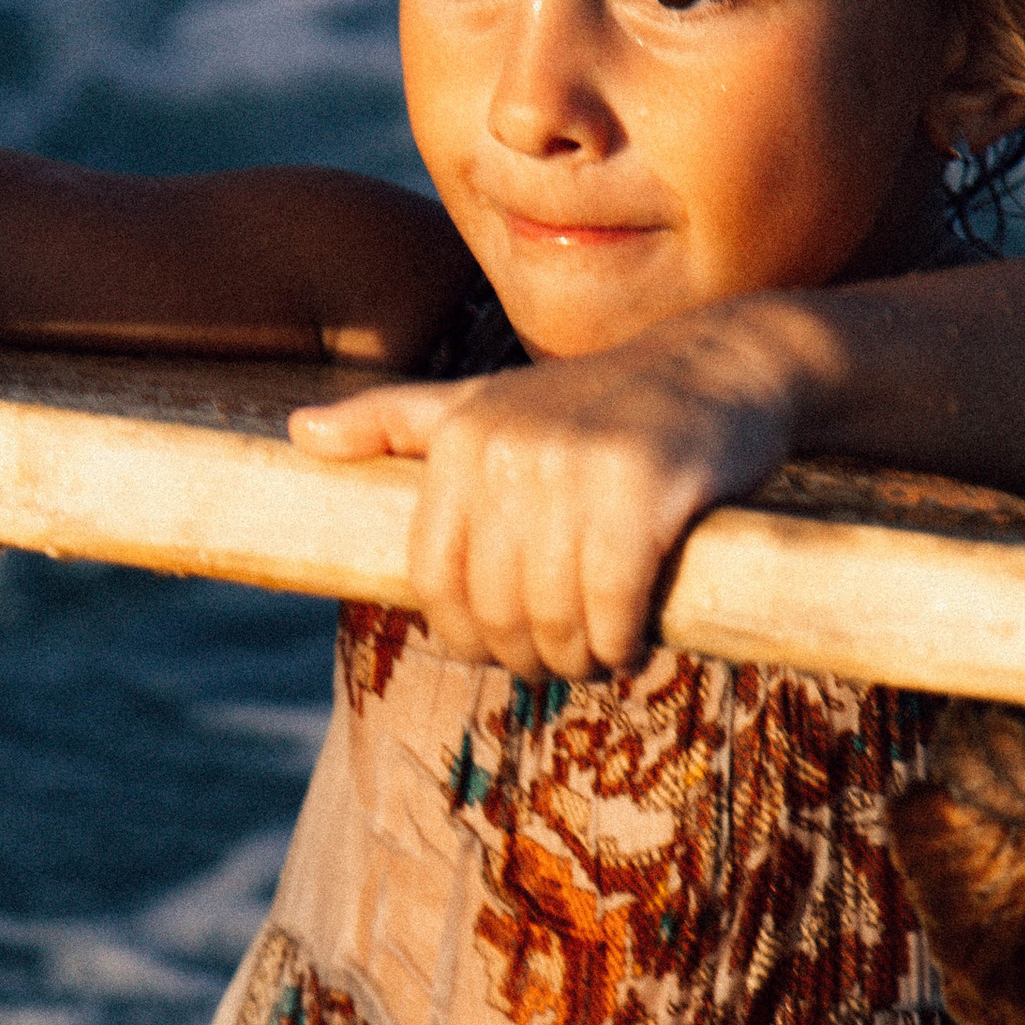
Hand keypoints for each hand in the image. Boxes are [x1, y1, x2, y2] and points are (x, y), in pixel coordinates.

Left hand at [289, 308, 800, 676]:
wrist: (726, 366)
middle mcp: (507, 447)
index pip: (433, 581)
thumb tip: (298, 432)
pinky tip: (635, 639)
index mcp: (461, 436)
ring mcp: (574, 465)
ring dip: (579, 657)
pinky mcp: (642, 488)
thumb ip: (396, 420)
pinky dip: (621, 641)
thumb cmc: (600, 403)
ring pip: (551, 616)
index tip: (508, 648)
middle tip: (567, 659)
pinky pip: (611, 606)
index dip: (467, 635)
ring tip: (601, 652)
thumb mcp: (488, 401)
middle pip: (493, 609)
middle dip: (528, 654)